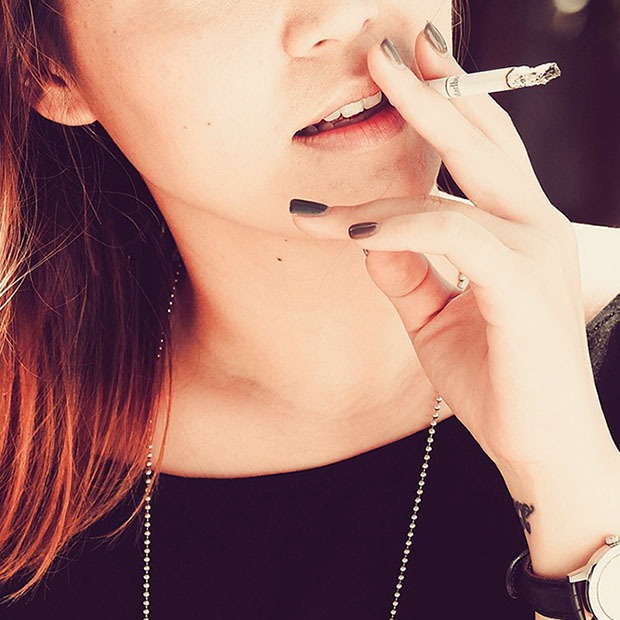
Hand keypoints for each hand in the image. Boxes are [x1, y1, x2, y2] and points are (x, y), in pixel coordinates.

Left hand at [291, 29, 614, 470]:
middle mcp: (533, 228)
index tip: (408, 71)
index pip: (483, 153)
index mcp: (516, 231)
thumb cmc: (495, 379)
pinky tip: (353, 231)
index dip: (450, 107)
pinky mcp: (520, 286)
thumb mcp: (435, 318)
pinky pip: (451, 236)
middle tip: (389, 48)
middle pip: (483, 141)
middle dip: (437, 89)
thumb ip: (406, 271)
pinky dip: (400, 226)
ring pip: (459, 185)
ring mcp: (533, 252)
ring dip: (398, 160)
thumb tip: (368, 232)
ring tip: (356, 121)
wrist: (539, 447)